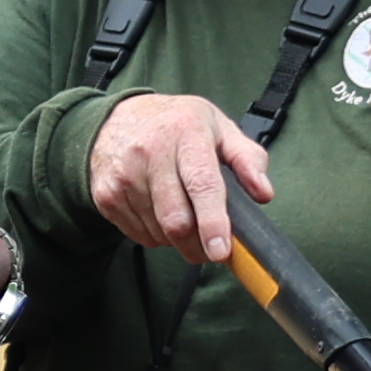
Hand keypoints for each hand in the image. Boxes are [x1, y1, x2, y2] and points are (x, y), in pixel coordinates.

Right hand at [85, 93, 277, 265]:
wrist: (114, 119)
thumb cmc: (175, 125)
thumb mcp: (218, 128)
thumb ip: (248, 158)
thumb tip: (264, 193)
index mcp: (186, 133)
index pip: (201, 184)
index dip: (212, 222)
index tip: (220, 251)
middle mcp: (150, 153)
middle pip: (177, 221)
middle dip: (199, 245)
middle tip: (212, 247)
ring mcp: (124, 176)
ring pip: (159, 234)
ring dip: (178, 239)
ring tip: (182, 214)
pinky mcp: (106, 196)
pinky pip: (140, 237)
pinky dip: (157, 236)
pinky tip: (160, 213)